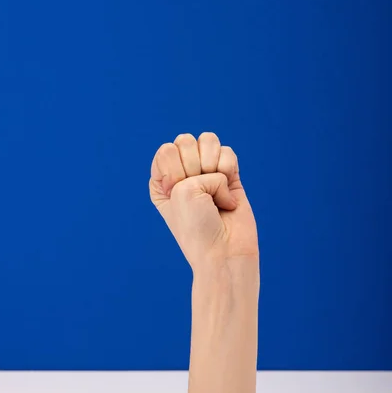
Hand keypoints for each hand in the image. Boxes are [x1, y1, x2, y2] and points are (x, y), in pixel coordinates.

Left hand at [149, 132, 258, 270]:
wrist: (223, 252)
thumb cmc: (196, 227)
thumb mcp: (180, 191)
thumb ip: (193, 160)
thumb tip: (221, 163)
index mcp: (161, 180)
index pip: (165, 150)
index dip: (173, 169)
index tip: (176, 194)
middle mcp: (183, 174)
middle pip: (185, 140)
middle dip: (191, 165)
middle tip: (198, 194)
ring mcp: (207, 173)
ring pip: (208, 140)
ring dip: (210, 163)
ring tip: (214, 191)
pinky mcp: (230, 176)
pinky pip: (228, 152)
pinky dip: (228, 169)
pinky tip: (228, 194)